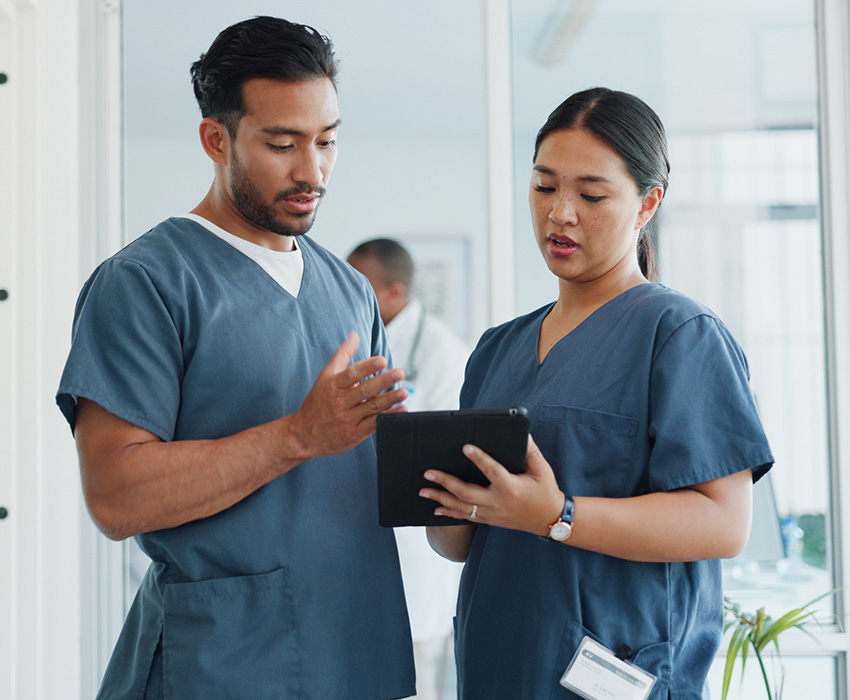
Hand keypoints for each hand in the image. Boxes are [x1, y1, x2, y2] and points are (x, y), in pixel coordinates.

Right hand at [289, 332, 407, 457]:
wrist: (304, 434)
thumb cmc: (318, 402)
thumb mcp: (326, 377)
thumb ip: (342, 355)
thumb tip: (354, 335)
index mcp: (334, 386)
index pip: (351, 374)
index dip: (367, 366)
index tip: (382, 360)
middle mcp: (340, 402)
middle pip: (365, 390)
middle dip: (384, 381)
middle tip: (399, 372)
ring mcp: (348, 419)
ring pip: (372, 407)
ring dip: (390, 399)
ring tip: (404, 392)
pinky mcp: (355, 433)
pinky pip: (374, 424)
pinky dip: (389, 417)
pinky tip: (402, 409)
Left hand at [419, 435, 564, 536]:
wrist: (549, 520)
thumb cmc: (546, 491)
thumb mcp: (542, 470)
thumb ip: (531, 451)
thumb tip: (523, 433)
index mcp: (511, 487)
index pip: (492, 471)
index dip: (479, 458)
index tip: (465, 447)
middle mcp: (498, 502)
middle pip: (466, 493)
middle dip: (445, 482)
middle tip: (428, 473)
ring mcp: (492, 513)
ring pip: (461, 507)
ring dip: (440, 498)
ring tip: (423, 490)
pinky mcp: (489, 520)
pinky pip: (466, 517)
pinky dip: (449, 513)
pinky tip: (436, 508)